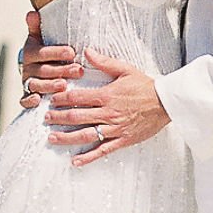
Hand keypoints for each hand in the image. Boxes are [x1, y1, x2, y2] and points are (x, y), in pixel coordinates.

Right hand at [19, 7, 81, 109]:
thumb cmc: (44, 51)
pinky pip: (24, 99)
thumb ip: (36, 26)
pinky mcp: (27, 95)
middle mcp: (28, 68)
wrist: (33, 67)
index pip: (43, 52)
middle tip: (78, 71)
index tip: (72, 52)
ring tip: (64, 86)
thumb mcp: (39, 37)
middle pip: (44, 70)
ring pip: (36, 85)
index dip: (57, 52)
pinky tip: (39, 101)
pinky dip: (30, 101)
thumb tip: (31, 13)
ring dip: (49, 86)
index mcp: (31, 52)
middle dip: (61, 71)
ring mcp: (27, 82)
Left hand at [42, 50, 169, 164]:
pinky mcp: (123, 140)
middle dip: (58, 117)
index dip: (61, 98)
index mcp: (107, 95)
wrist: (166, 103)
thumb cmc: (146, 85)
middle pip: (77, 116)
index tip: (51, 100)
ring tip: (52, 138)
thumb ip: (104, 62)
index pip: (77, 97)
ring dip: (67, 137)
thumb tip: (86, 51)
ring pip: (86, 134)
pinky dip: (88, 157)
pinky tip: (76, 161)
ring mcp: (115, 128)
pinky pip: (103, 150)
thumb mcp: (125, 69)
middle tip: (45, 118)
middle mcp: (108, 113)